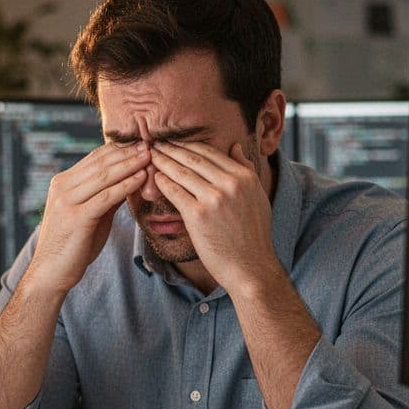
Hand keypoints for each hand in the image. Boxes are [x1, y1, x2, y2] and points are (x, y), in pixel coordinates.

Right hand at [26, 141, 149, 293]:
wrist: (51, 273)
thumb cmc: (73, 245)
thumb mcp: (91, 215)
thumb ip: (106, 196)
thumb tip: (130, 179)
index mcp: (63, 183)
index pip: (95, 157)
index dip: (120, 149)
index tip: (141, 143)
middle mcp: (62, 187)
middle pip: (100, 162)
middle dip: (127, 152)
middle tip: (150, 144)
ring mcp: (67, 201)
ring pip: (104, 175)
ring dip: (130, 164)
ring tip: (150, 156)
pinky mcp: (76, 217)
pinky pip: (106, 196)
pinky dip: (125, 185)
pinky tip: (141, 178)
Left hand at [150, 140, 277, 288]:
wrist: (250, 267)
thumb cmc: (253, 235)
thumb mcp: (258, 196)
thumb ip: (246, 169)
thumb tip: (234, 146)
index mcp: (244, 177)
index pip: (211, 153)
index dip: (189, 145)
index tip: (175, 141)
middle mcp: (230, 184)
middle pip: (194, 159)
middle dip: (172, 149)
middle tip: (156, 142)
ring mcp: (213, 199)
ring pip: (182, 173)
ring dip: (163, 162)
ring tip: (151, 156)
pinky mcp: (198, 215)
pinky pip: (175, 192)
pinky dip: (162, 183)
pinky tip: (155, 178)